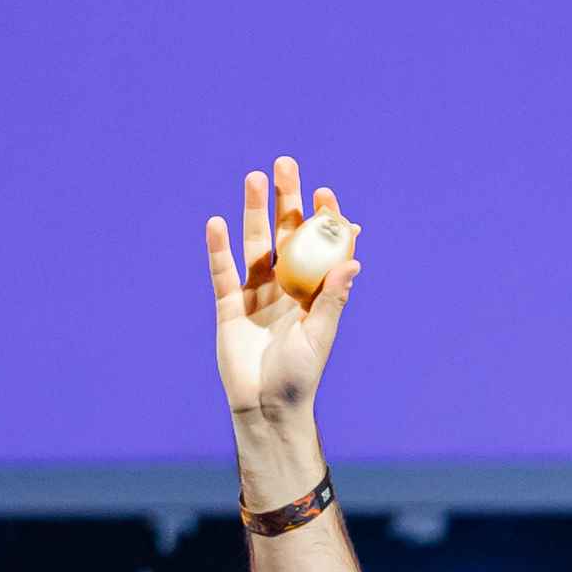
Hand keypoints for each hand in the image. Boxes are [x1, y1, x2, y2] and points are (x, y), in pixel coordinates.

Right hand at [204, 150, 360, 440]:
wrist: (265, 407)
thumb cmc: (300, 377)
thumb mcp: (320, 336)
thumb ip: (332, 299)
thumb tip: (354, 260)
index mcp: (313, 291)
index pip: (319, 245)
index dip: (322, 218)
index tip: (324, 192)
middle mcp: (285, 286)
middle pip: (285, 233)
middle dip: (285, 199)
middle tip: (285, 164)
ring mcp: (255, 293)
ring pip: (254, 244)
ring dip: (254, 211)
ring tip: (254, 178)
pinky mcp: (228, 306)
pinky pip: (222, 272)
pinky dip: (219, 248)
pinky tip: (217, 223)